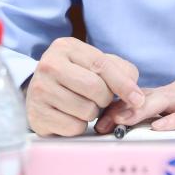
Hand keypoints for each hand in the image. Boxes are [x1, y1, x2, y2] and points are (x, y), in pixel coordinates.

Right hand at [26, 37, 144, 136]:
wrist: (40, 89)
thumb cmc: (75, 75)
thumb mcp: (95, 63)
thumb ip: (121, 71)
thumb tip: (136, 96)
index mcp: (65, 47)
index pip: (101, 64)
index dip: (123, 84)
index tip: (138, 99)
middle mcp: (49, 65)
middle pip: (95, 88)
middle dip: (105, 98)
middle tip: (100, 98)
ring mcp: (40, 90)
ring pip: (86, 110)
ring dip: (92, 113)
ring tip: (83, 105)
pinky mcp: (37, 115)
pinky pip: (74, 127)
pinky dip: (79, 125)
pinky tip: (71, 115)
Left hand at [98, 58, 174, 133]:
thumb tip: (153, 116)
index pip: (144, 95)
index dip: (120, 104)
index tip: (100, 115)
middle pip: (147, 97)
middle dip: (121, 109)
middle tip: (101, 123)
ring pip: (163, 102)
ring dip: (139, 112)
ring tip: (121, 122)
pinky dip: (174, 120)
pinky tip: (160, 127)